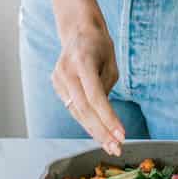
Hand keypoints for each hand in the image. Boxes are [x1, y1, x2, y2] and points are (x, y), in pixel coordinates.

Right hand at [51, 19, 124, 155]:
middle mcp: (66, 71)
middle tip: (116, 148)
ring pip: (76, 112)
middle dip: (101, 131)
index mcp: (82, 62)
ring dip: (94, 130)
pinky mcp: (56, 84)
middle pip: (83, 109)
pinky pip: (73, 107)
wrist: (77, 30)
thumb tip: (104, 116)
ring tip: (110, 145)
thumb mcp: (111, 62)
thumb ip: (107, 87)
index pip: (95, 97)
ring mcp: (58, 78)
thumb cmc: (99, 45)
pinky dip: (86, 120)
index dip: (108, 118)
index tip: (122, 135)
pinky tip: (99, 132)